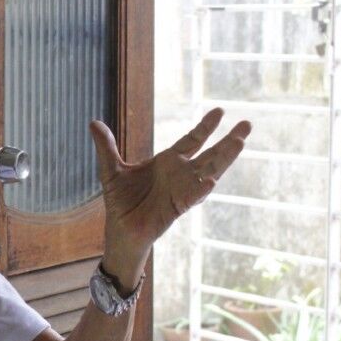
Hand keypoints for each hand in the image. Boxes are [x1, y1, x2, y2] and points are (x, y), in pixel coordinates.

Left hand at [89, 108, 251, 286]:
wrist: (120, 229)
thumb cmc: (121, 202)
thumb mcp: (111, 170)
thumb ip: (106, 147)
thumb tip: (93, 123)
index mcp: (167, 162)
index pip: (192, 140)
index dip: (205, 127)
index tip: (220, 111)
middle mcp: (180, 174)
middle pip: (210, 154)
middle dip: (228, 140)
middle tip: (247, 124)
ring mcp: (183, 190)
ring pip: (209, 171)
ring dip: (224, 158)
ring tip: (240, 142)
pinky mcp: (179, 206)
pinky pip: (194, 196)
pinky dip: (202, 188)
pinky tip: (213, 179)